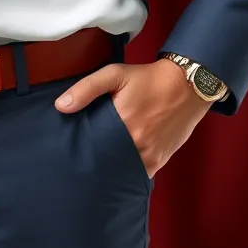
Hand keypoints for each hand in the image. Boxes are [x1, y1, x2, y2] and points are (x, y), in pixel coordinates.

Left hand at [54, 58, 210, 178]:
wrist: (187, 85)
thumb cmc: (148, 79)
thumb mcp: (115, 74)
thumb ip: (87, 89)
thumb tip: (61, 106)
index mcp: (122, 125)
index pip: (95, 148)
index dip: (83, 151)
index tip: (72, 152)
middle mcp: (137, 146)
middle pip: (109, 162)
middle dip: (96, 162)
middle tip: (82, 161)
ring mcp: (150, 156)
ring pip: (124, 171)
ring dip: (113, 168)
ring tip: (98, 166)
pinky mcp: (161, 161)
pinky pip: (140, 173)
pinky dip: (129, 171)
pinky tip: (119, 167)